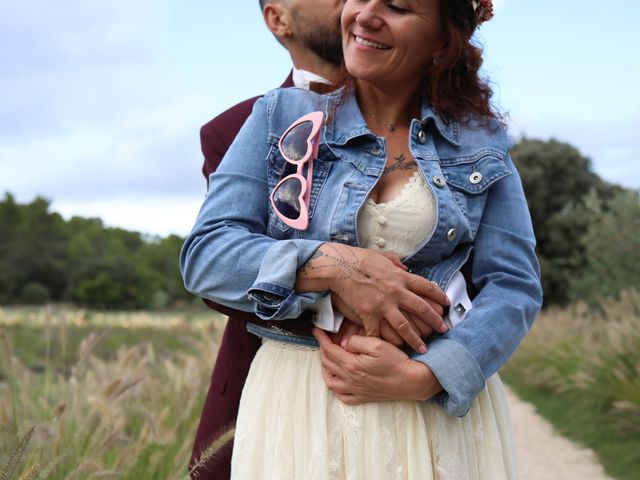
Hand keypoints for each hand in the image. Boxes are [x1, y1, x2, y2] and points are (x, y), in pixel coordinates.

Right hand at [297, 243, 448, 352]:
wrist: (340, 265)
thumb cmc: (360, 258)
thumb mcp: (384, 256)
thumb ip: (397, 263)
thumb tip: (406, 267)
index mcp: (402, 277)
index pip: (427, 287)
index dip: (439, 296)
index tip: (446, 304)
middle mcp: (397, 292)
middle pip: (422, 309)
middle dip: (435, 321)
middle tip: (443, 330)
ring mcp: (383, 304)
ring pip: (405, 326)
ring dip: (415, 339)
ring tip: (423, 349)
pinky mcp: (369, 314)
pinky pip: (379, 332)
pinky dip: (384, 342)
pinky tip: (390, 350)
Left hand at [313, 328, 442, 404]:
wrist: (411, 381)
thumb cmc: (396, 362)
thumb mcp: (376, 344)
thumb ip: (356, 342)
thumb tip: (343, 343)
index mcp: (351, 365)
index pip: (329, 350)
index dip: (321, 338)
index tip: (316, 330)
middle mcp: (350, 380)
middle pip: (327, 364)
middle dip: (322, 350)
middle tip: (324, 340)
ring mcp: (355, 391)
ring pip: (330, 382)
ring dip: (325, 368)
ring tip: (327, 358)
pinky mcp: (363, 398)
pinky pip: (342, 396)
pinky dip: (335, 387)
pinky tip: (338, 380)